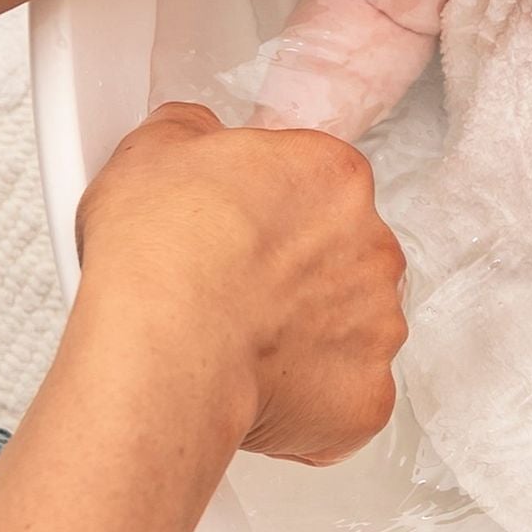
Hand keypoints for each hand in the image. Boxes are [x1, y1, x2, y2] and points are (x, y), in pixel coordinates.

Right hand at [72, 105, 405, 463]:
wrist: (166, 347)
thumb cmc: (162, 256)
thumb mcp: (153, 150)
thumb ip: (192, 132)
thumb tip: (193, 135)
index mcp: (333, 176)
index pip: (313, 185)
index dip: (265, 211)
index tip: (233, 231)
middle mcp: (373, 247)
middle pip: (340, 257)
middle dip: (293, 274)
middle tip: (230, 291)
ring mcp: (378, 325)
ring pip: (347, 327)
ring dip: (303, 335)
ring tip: (236, 343)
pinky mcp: (367, 394)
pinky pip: (343, 395)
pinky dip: (306, 398)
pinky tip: (254, 388)